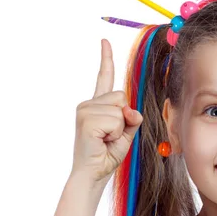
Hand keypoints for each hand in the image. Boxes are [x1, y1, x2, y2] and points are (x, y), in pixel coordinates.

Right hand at [71, 39, 142, 183]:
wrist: (93, 174)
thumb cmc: (107, 155)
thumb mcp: (126, 134)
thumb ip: (131, 118)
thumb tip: (130, 110)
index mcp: (97, 105)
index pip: (104, 78)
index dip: (106, 59)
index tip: (105, 41)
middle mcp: (88, 104)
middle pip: (121, 96)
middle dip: (124, 118)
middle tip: (111, 136)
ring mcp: (85, 110)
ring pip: (120, 109)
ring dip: (120, 129)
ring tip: (105, 140)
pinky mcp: (86, 120)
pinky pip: (115, 120)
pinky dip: (115, 134)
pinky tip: (102, 141)